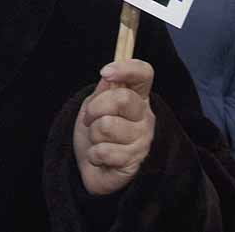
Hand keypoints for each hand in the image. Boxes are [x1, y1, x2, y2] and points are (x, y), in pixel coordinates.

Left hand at [73, 60, 155, 195]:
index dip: (126, 69)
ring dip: (93, 133)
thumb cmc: (95, 131)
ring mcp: (143, 141)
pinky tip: (99, 157)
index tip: (105, 73)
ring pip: (107, 126)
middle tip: (89, 119)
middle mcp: (146, 117)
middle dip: (94, 108)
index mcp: (138, 97)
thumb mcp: (94, 105)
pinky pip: (104, 151)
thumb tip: (108, 78)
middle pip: (122, 98)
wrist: (91, 166)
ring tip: (97, 140)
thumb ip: (103, 91)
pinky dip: (93, 154)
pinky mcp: (134, 163)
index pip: (144, 73)